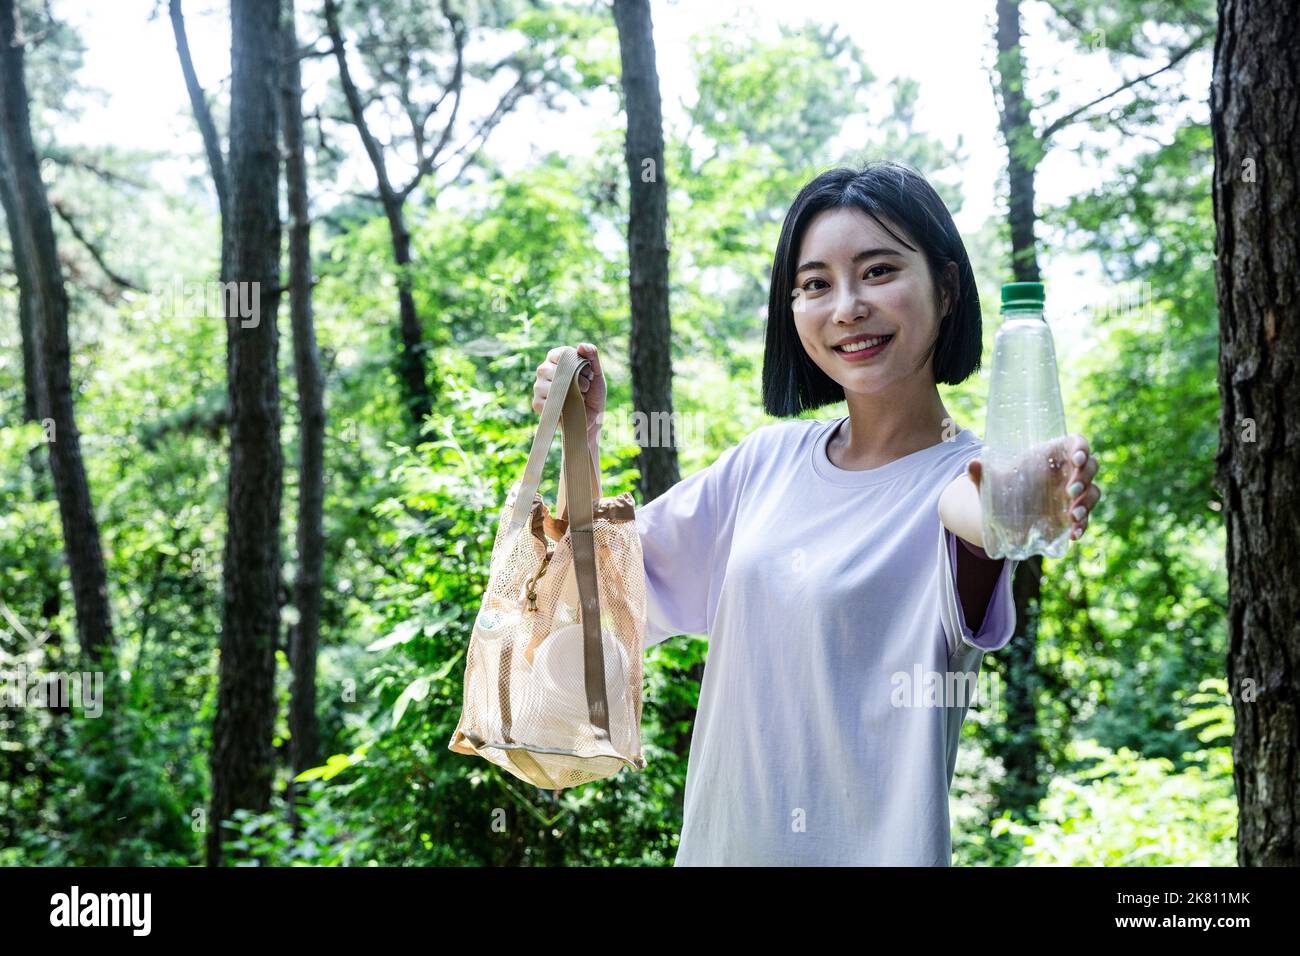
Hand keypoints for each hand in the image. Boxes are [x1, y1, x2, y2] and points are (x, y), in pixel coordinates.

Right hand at [533, 343, 605, 430]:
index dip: (579, 364)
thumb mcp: (596, 373)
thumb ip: (592, 356)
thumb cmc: (593, 393)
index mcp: (556, 358)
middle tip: (585, 388)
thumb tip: (581, 346)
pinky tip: (568, 407)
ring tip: (578, 397)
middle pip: (557, 370)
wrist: (592, 418)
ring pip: (553, 385)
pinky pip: (548, 401)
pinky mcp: (537, 403)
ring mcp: (538, 386)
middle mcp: (543, 370)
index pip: (563, 354)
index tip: (587, 373)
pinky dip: (563, 405)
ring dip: (571, 393)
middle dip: (577, 380)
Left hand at [966, 434, 1100, 542]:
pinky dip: (1083, 525)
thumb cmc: (1001, 487)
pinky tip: (1074, 534)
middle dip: (1084, 478)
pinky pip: (1086, 518)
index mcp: (1052, 455)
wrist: (1001, 514)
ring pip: (1093, 492)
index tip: (1076, 459)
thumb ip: (980, 473)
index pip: (1076, 444)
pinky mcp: (1072, 515)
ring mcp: (1072, 495)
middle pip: (1090, 467)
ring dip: (1087, 503)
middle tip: (1069, 491)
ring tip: (1073, 516)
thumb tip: (971, 465)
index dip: (1082, 448)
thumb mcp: (989, 480)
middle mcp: (1066, 472)